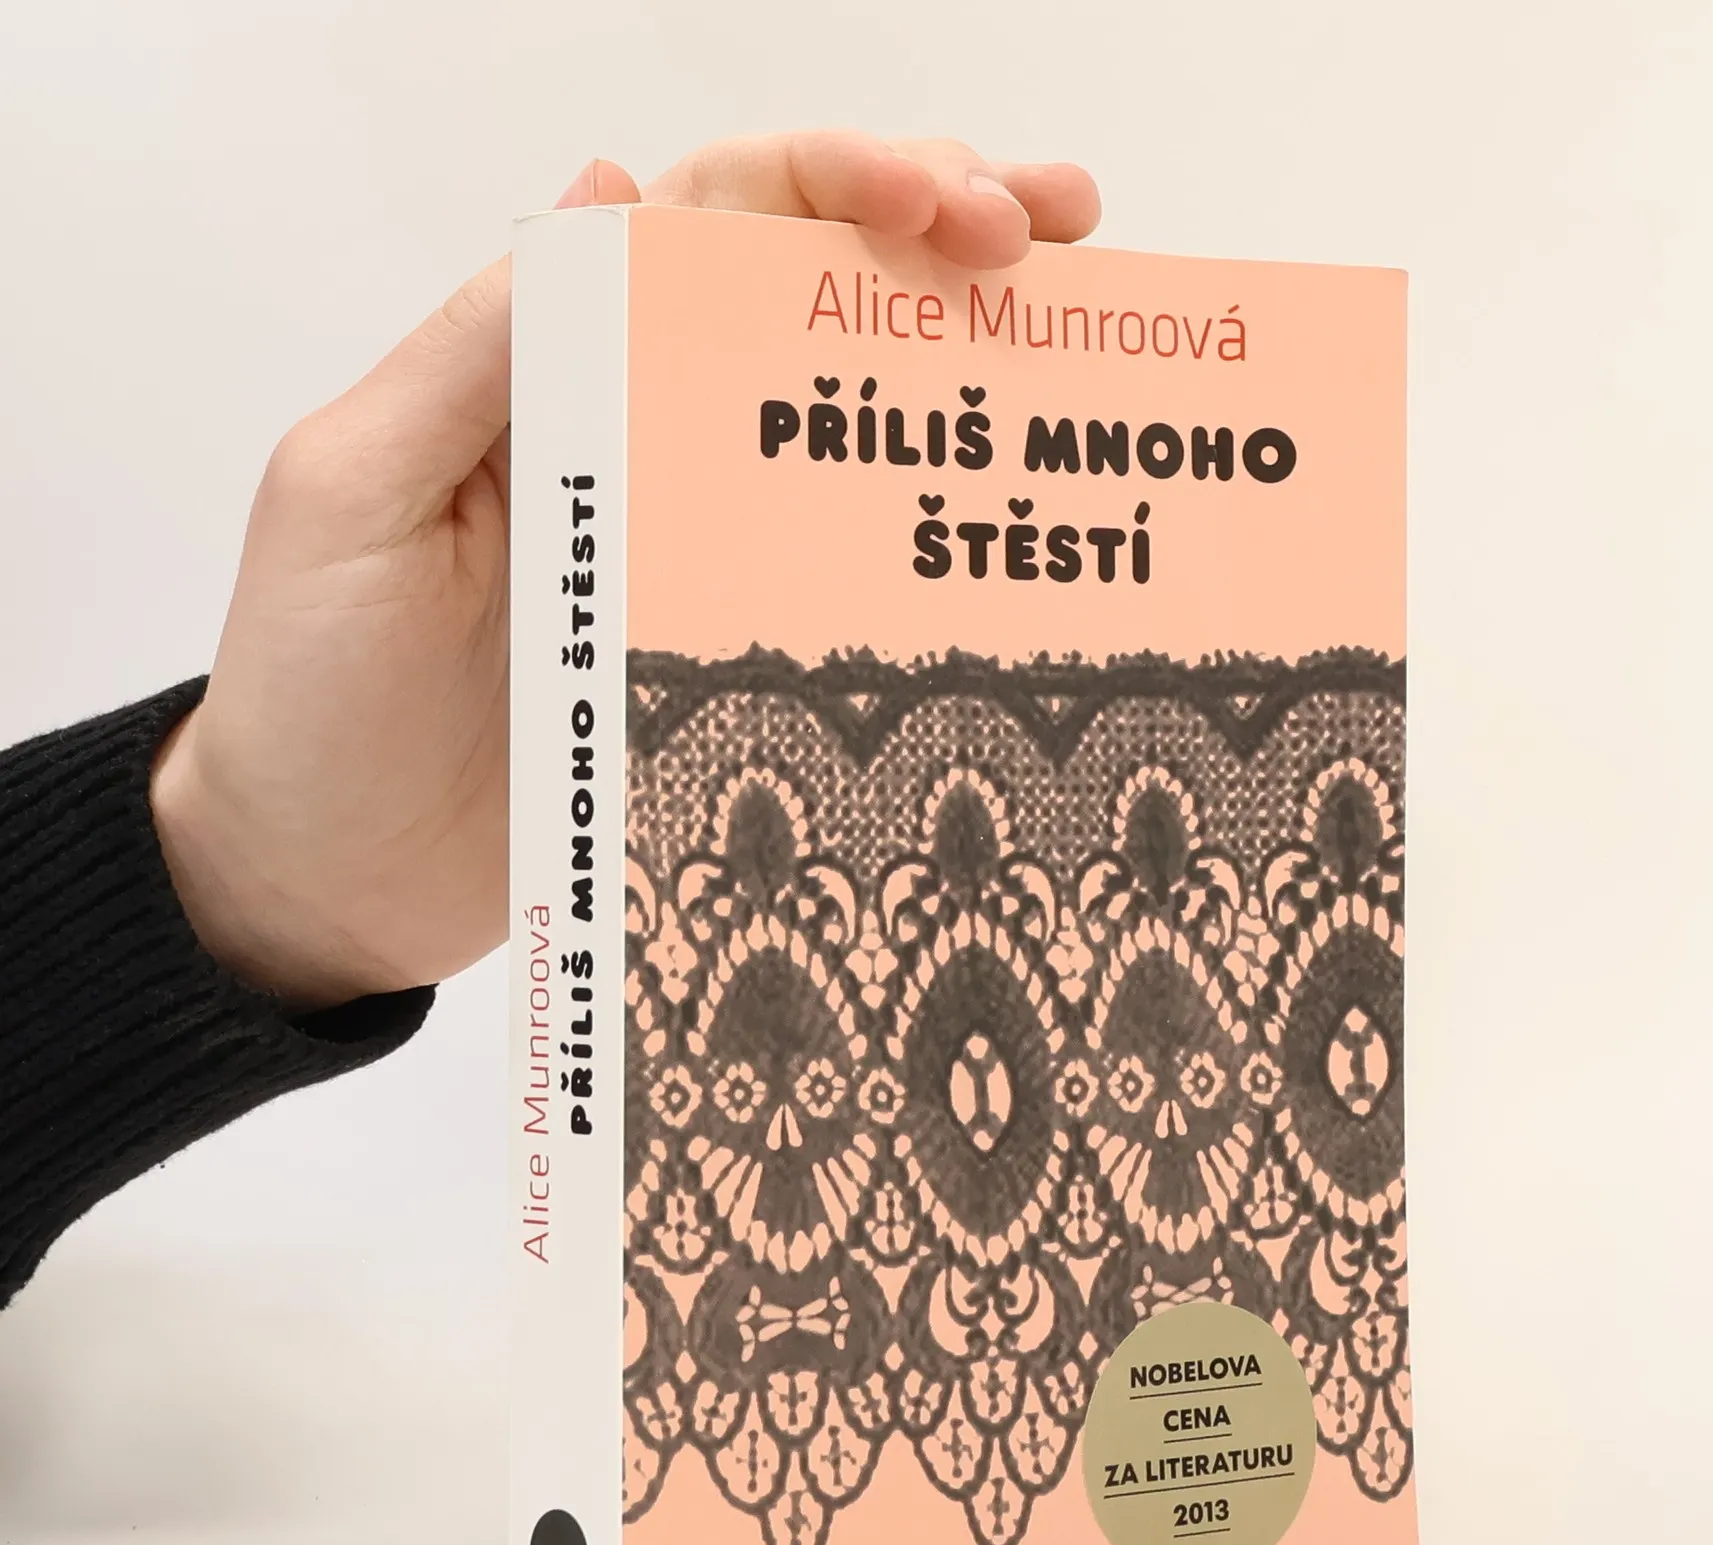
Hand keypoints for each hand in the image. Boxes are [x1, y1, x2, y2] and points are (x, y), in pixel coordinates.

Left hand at [151, 134, 1100, 1009]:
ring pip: (845, 422)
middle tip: (1063, 228)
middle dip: (940, 230)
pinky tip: (1011, 520)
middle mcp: (642, 437)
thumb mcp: (354, 489)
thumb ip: (479, 350)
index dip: (840, 181)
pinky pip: (838, 572)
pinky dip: (926, 530)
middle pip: (806, 294)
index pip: (711, 223)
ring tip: (1081, 321)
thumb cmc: (313, 688)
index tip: (954, 201)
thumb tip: (607, 186)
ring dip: (959, 359)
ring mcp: (695, 549)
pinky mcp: (725, 657)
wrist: (323, 879)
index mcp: (553, 368)